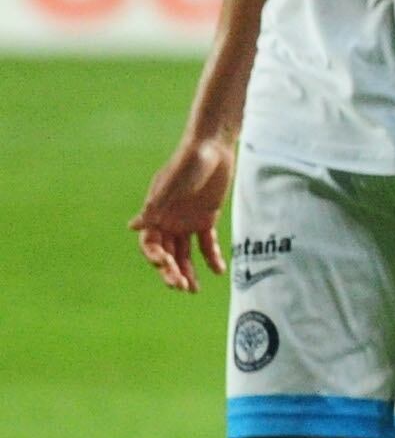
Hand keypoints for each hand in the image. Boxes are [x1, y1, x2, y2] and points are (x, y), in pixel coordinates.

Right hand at [131, 131, 236, 290]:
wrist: (213, 148)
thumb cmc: (188, 163)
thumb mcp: (172, 185)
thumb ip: (156, 207)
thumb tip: (133, 228)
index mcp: (155, 213)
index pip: (150, 243)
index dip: (155, 257)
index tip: (165, 265)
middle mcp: (168, 220)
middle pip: (167, 252)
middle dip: (171, 271)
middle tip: (180, 287)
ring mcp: (186, 221)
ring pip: (184, 252)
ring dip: (187, 270)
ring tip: (193, 289)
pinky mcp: (206, 218)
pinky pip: (206, 243)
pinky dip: (210, 257)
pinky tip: (218, 271)